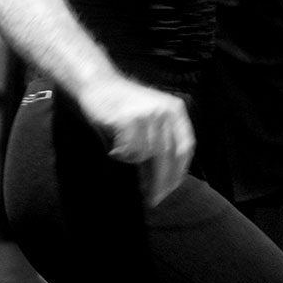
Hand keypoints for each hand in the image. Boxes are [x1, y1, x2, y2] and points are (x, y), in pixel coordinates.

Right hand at [80, 75, 194, 206]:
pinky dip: (121, 155)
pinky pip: (129, 151)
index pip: (185, 148)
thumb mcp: (151, 116)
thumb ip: (162, 140)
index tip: (170, 189)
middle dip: (161, 182)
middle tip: (154, 199)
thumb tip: (163, 181)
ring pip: (147, 155)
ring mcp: (147, 115)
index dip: (179, 172)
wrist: (97, 84)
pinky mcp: (129, 120)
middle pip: (168, 156)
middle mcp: (165, 111)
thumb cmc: (122, 106)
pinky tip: (114, 146)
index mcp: (175, 110)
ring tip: (122, 154)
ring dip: (134, 162)